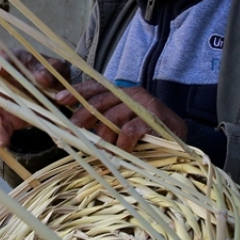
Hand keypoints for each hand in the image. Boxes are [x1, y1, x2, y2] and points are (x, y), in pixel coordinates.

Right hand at [0, 51, 70, 146]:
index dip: (0, 62)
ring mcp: (4, 99)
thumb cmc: (53, 79)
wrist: (61, 99)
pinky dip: (2, 134)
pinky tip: (2, 141)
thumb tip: (42, 79)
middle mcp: (5, 80)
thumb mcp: (56, 72)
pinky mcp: (9, 119)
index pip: (5, 59)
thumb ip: (50, 73)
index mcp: (17, 63)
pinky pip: (2, 127)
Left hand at [55, 82, 186, 150]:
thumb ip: (102, 123)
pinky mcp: (156, 119)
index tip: (58, 99)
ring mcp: (145, 105)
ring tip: (101, 148)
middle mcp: (132, 94)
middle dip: (83, 115)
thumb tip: (75, 129)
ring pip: (114, 116)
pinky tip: (122, 150)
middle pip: (101, 101)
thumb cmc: (146, 137)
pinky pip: (131, 130)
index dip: (76, 92)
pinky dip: (123, 142)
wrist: (180, 143)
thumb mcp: (120, 127)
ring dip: (105, 135)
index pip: (95, 88)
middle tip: (73, 129)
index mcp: (121, 93)